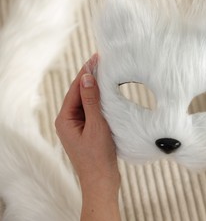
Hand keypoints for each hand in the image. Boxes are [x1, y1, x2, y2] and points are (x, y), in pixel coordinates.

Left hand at [55, 55, 120, 219]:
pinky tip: (109, 93)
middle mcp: (68, 121)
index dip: (86, 72)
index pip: (75, 88)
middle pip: (79, 93)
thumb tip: (86, 76)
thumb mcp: (96, 125)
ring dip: (96, 88)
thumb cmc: (98, 156)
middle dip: (90, 77)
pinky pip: (92, 110)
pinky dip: (100, 100)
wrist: (102, 180)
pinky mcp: (87, 130)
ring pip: (86, 101)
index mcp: (65, 119)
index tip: (96, 58)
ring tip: (107, 72)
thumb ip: (91, 100)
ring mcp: (78, 126)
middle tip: (103, 60)